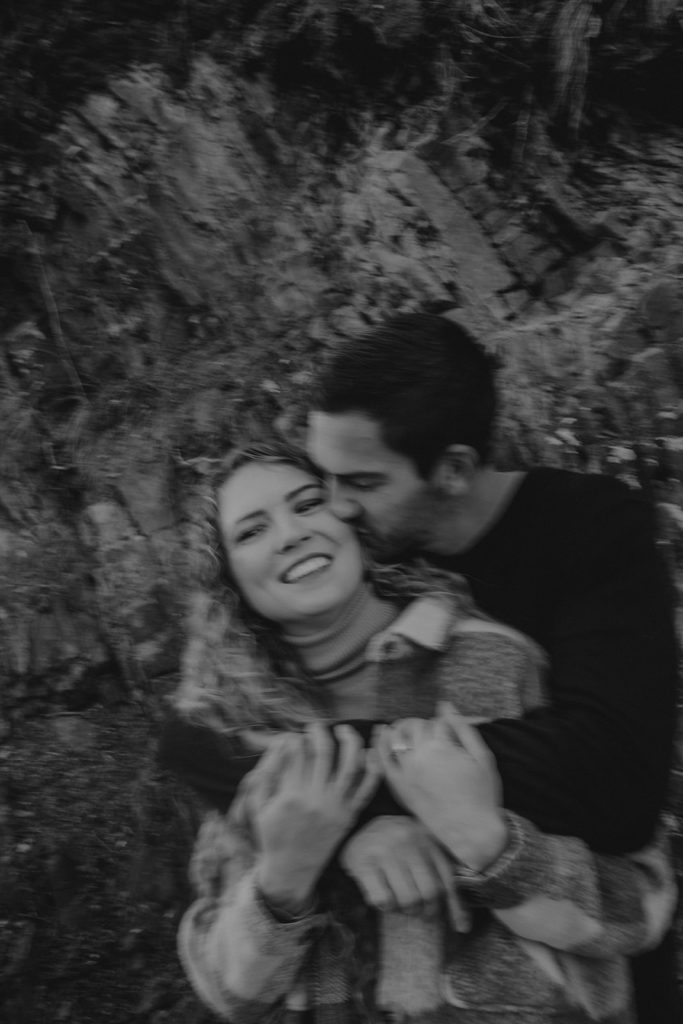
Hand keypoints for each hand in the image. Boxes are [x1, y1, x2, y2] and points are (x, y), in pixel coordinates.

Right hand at [246, 724, 378, 912]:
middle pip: (324, 752)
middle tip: (315, 727)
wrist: (291, 870)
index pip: (298, 752)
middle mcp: (315, 799)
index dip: (297, 737)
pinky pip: (366, 789)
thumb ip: (267, 773)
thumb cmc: (272, 835)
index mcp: (291, 795)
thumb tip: (282, 744)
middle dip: (320, 733)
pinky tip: (369, 753)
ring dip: (350, 742)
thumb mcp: (259, 805)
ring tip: (343, 731)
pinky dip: (372, 769)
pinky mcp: (349, 816)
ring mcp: (335, 807)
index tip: (295, 736)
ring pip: (350, 765)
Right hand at [339, 815, 470, 931]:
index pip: (447, 879)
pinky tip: (383, 896)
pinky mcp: (363, 862)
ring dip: (405, 910)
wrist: (359, 826)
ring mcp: (384, 850)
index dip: (456, 907)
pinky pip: (383, 899)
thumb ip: (442, 879)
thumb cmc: (398, 847)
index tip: (461, 928)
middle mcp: (407, 840)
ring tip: (400, 903)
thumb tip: (464, 927)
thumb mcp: (422, 852)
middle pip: (429, 893)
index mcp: (425, 838)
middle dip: (427, 910)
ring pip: (407, 899)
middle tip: (419, 911)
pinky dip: (386, 906)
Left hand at [374, 703, 507, 871]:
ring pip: (396, 738)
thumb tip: (445, 704)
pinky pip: (383, 762)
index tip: (450, 732)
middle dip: (422, 724)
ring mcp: (408, 772)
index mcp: (443, 746)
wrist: (472, 832)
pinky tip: (380, 735)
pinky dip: (379, 746)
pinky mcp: (400, 788)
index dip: (444, 723)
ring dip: (399, 729)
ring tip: (404, 728)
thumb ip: (463, 728)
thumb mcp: (482, 756)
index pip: (436, 721)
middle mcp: (421, 756)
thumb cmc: (482, 794)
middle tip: (429, 731)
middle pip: (415, 726)